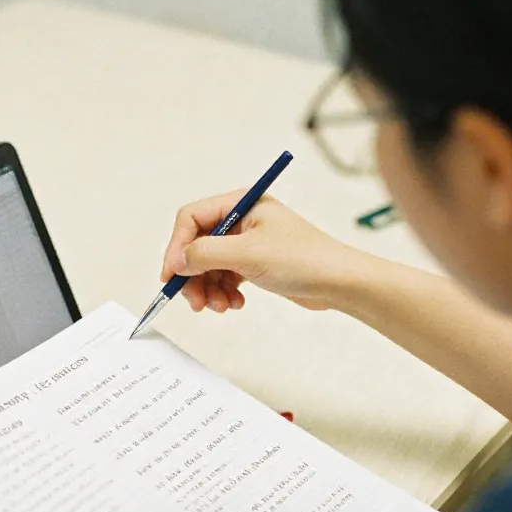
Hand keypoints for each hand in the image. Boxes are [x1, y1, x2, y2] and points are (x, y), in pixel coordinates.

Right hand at [161, 193, 353, 312]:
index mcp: (241, 204)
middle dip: (193, 276)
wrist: (339, 283)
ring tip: (220, 307)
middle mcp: (242, 220)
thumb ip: (206, 253)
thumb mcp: (248, 253)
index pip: (192, 219)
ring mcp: (249, 243)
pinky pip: (225, 278)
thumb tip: (177, 261)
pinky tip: (235, 304)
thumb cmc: (303, 259)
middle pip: (197, 245)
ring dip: (208, 289)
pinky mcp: (255, 264)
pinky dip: (224, 293)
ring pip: (209, 265)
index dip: (177, 247)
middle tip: (194, 302)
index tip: (172, 276)